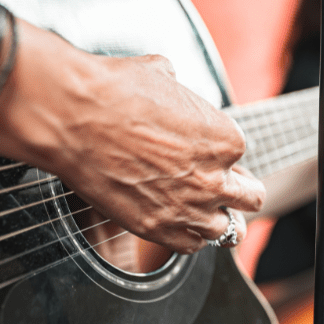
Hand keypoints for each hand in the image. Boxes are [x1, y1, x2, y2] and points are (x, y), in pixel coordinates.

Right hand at [0, 21, 264, 253]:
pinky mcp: (156, 229)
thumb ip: (183, 97)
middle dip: (237, 192)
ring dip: (213, 218)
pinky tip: (174, 222)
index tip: (204, 153)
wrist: (73, 115)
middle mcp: (215, 179)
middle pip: (250, 199)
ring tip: (196, 209)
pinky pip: (190, 246)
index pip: (241, 156)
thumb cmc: (114, 90)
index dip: (221, 155)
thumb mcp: (164, 77)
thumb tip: (175, 93)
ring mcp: (188, 209)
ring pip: (225, 230)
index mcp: (227, 138)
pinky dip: (186, 237)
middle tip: (218, 186)